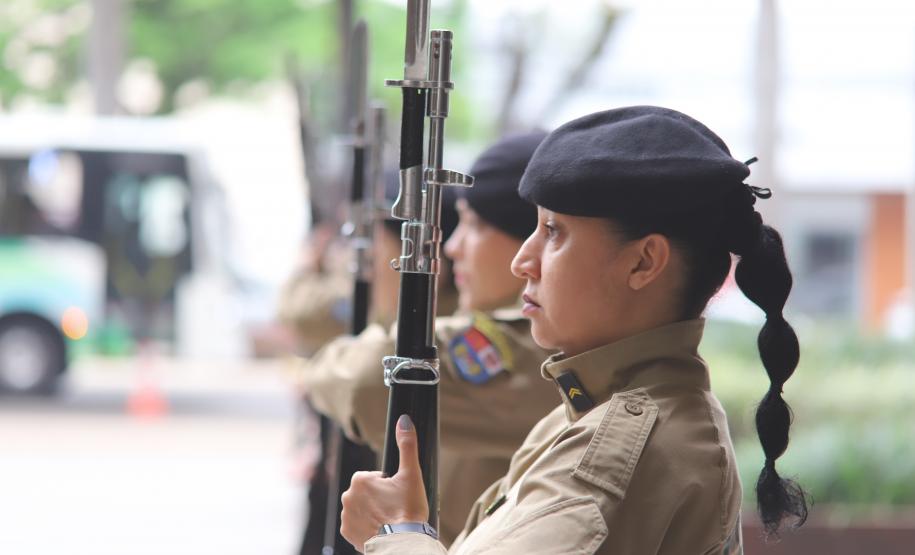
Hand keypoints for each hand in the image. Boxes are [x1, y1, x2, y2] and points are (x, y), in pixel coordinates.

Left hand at [340, 414, 428, 551]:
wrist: (402, 544)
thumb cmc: (408, 509)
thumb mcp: (411, 474)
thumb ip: (407, 445)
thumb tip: (404, 420)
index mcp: (360, 479)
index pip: (375, 477)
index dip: (389, 485)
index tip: (398, 496)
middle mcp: (348, 496)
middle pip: (367, 492)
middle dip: (379, 498)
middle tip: (396, 509)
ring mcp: (346, 516)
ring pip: (362, 508)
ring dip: (372, 512)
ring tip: (390, 521)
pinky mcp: (347, 533)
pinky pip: (357, 525)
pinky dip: (367, 527)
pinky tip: (381, 530)